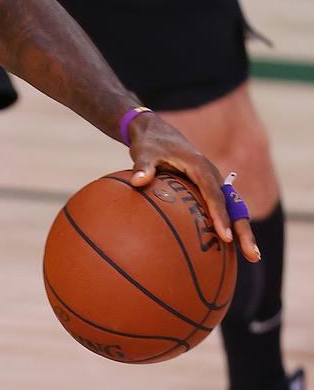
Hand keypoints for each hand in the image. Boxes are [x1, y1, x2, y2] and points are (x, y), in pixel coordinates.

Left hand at [126, 113, 259, 261]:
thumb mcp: (144, 152)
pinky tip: (227, 249)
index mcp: (201, 167)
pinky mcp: (208, 189)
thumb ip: (142, 166)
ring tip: (252, 257)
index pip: (214, 195)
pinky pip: (222, 209)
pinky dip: (228, 225)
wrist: (157, 132)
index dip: (220, 216)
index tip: (224, 236)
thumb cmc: (150, 144)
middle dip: (243, 230)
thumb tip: (137, 181)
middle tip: (253, 255)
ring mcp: (213, 183)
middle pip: (233, 206)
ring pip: (233, 209)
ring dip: (242, 231)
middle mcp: (212, 176)